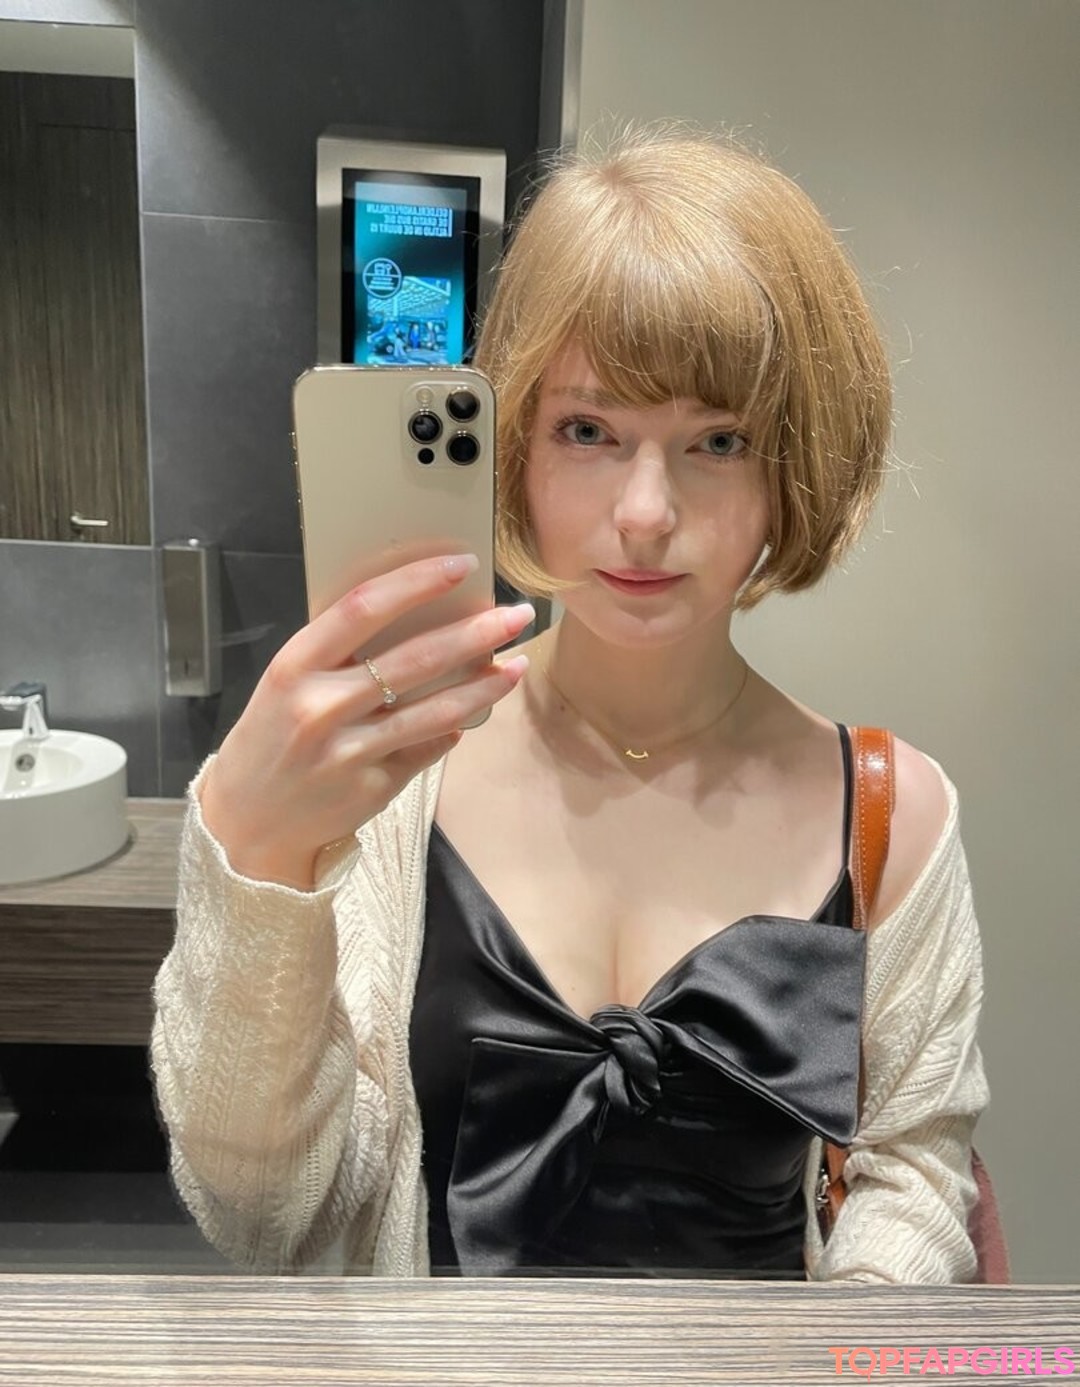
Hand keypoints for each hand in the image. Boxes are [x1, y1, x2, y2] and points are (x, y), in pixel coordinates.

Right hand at [199, 553, 531, 887]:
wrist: (246, 822)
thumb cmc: (270, 738)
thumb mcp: (286, 684)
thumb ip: (338, 654)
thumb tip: (420, 620)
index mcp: (294, 666)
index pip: (363, 608)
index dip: (417, 582)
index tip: (461, 564)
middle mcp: (321, 706)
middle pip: (414, 659)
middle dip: (476, 634)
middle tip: (517, 615)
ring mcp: (348, 751)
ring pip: (435, 710)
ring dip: (484, 687)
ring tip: (517, 666)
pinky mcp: (371, 786)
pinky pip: (426, 749)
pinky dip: (453, 729)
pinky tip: (474, 714)